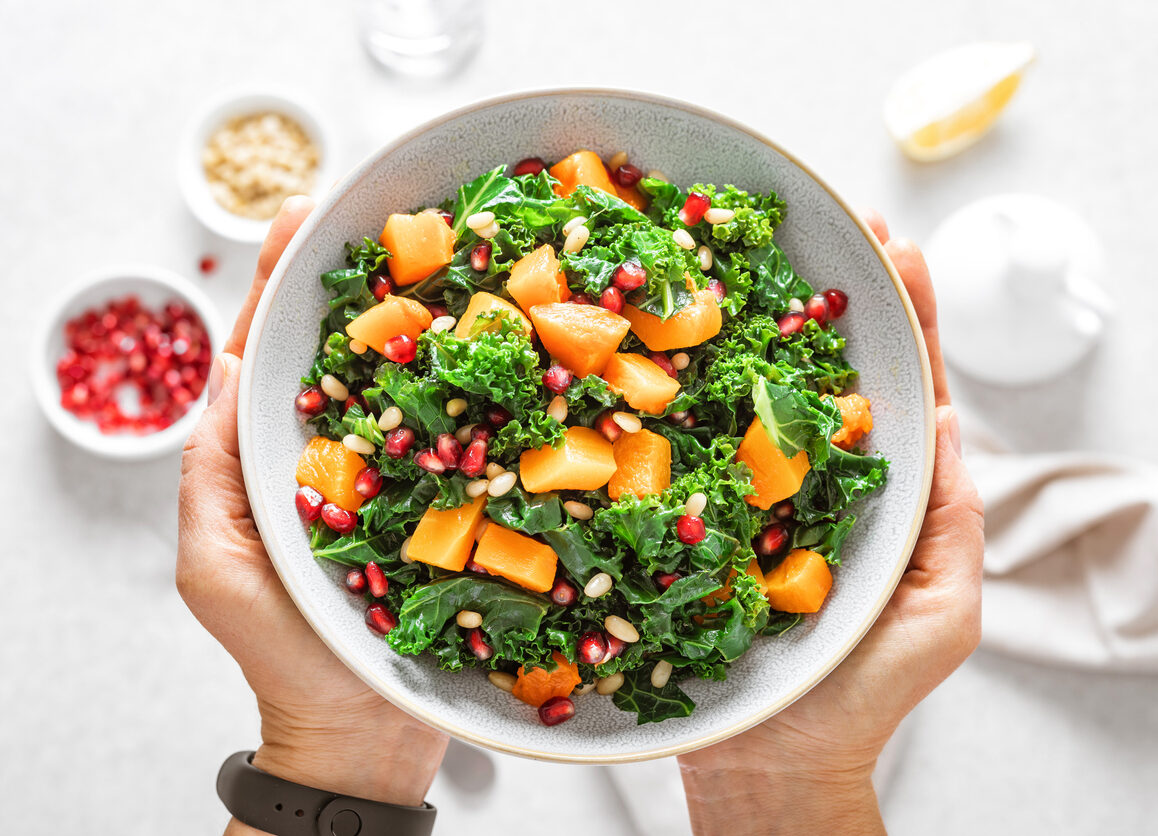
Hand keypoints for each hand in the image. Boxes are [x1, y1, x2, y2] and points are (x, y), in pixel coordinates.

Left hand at [176, 197, 447, 834]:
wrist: (365, 730)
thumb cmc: (283, 653)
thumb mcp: (218, 567)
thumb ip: (213, 475)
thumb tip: (221, 371)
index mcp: (274, 456)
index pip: (272, 353)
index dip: (282, 282)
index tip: (300, 214)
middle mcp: (344, 452)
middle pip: (351, 350)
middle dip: (366, 278)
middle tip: (389, 204)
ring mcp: (405, 474)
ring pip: (419, 384)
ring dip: (435, 319)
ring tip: (456, 251)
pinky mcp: (457, 502)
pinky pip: (471, 436)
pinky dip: (490, 389)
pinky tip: (510, 345)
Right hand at [678, 212, 983, 834]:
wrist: (770, 755)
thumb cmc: (864, 690)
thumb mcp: (943, 613)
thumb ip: (952, 523)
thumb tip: (949, 422)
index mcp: (881, 488)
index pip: (902, 387)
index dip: (906, 317)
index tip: (900, 247)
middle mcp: (811, 473)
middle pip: (826, 369)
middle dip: (834, 293)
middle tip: (835, 220)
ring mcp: (749, 488)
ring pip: (753, 393)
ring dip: (753, 319)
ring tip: (748, 247)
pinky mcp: (695, 510)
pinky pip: (687, 442)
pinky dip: (679, 386)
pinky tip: (669, 334)